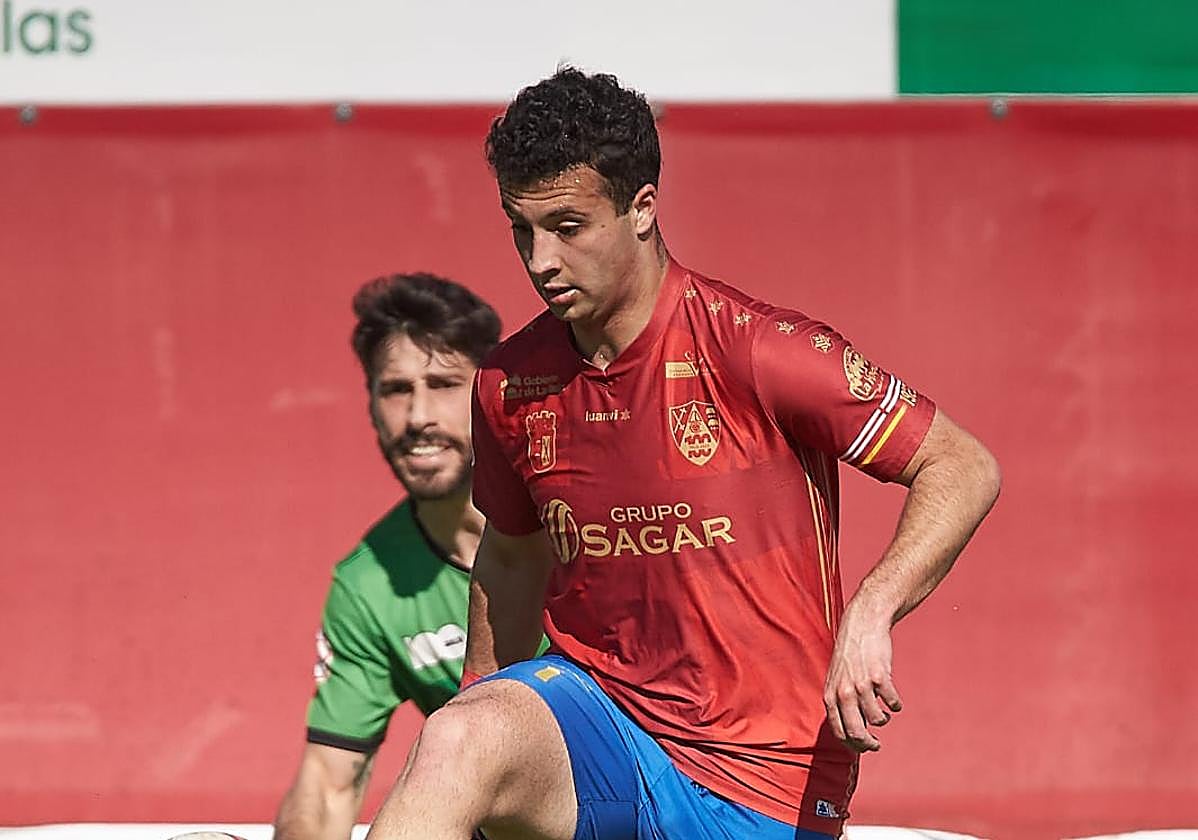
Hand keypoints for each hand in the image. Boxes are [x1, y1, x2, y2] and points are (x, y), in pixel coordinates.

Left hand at [822, 610, 901, 751]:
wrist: (862, 625)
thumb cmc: (850, 654)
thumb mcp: (836, 679)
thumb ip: (840, 702)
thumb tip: (851, 730)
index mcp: (830, 695)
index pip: (839, 732)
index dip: (853, 745)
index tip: (863, 748)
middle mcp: (844, 693)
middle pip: (857, 732)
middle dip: (868, 744)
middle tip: (876, 745)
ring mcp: (861, 685)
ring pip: (877, 719)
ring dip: (883, 719)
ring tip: (885, 713)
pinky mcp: (880, 677)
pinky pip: (892, 703)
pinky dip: (895, 705)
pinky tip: (894, 701)